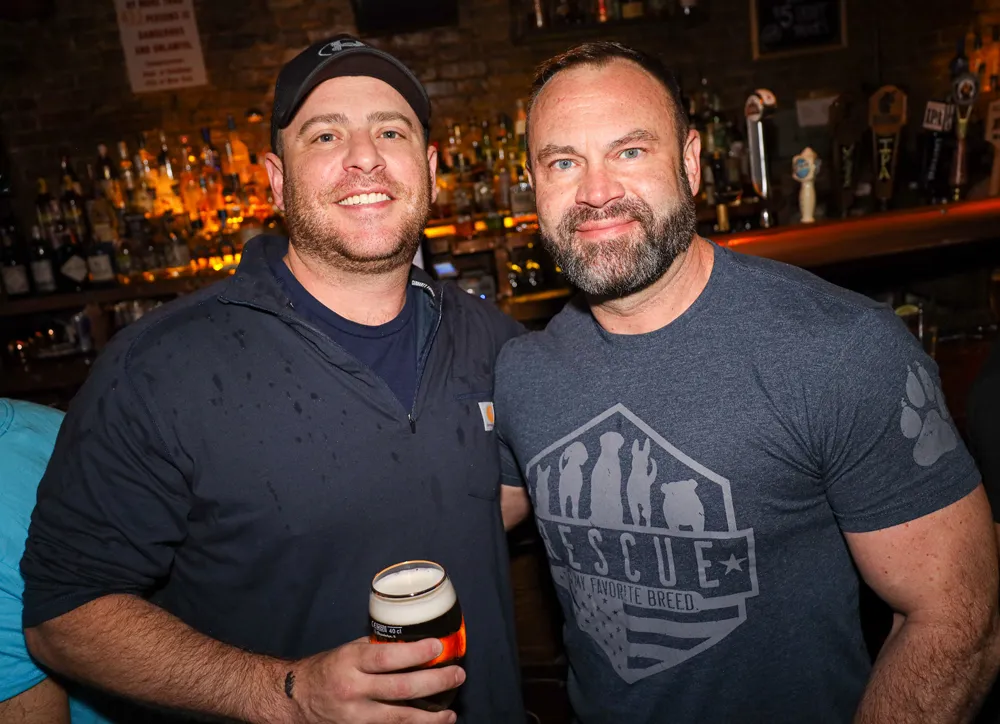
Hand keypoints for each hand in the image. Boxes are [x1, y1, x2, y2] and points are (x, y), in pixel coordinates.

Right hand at [287, 637, 464, 723]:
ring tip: (450, 713)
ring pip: (399, 719)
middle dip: (434, 682)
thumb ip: (377, 649)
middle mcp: (353, 690)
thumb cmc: (328, 669)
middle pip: (401, 689)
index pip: (387, 657)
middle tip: (457, 675)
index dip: (415, 653)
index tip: (438, 646)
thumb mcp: (349, 651)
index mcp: (350, 662)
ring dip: (430, 717)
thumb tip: (414, 642)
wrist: (296, 700)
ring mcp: (355, 716)